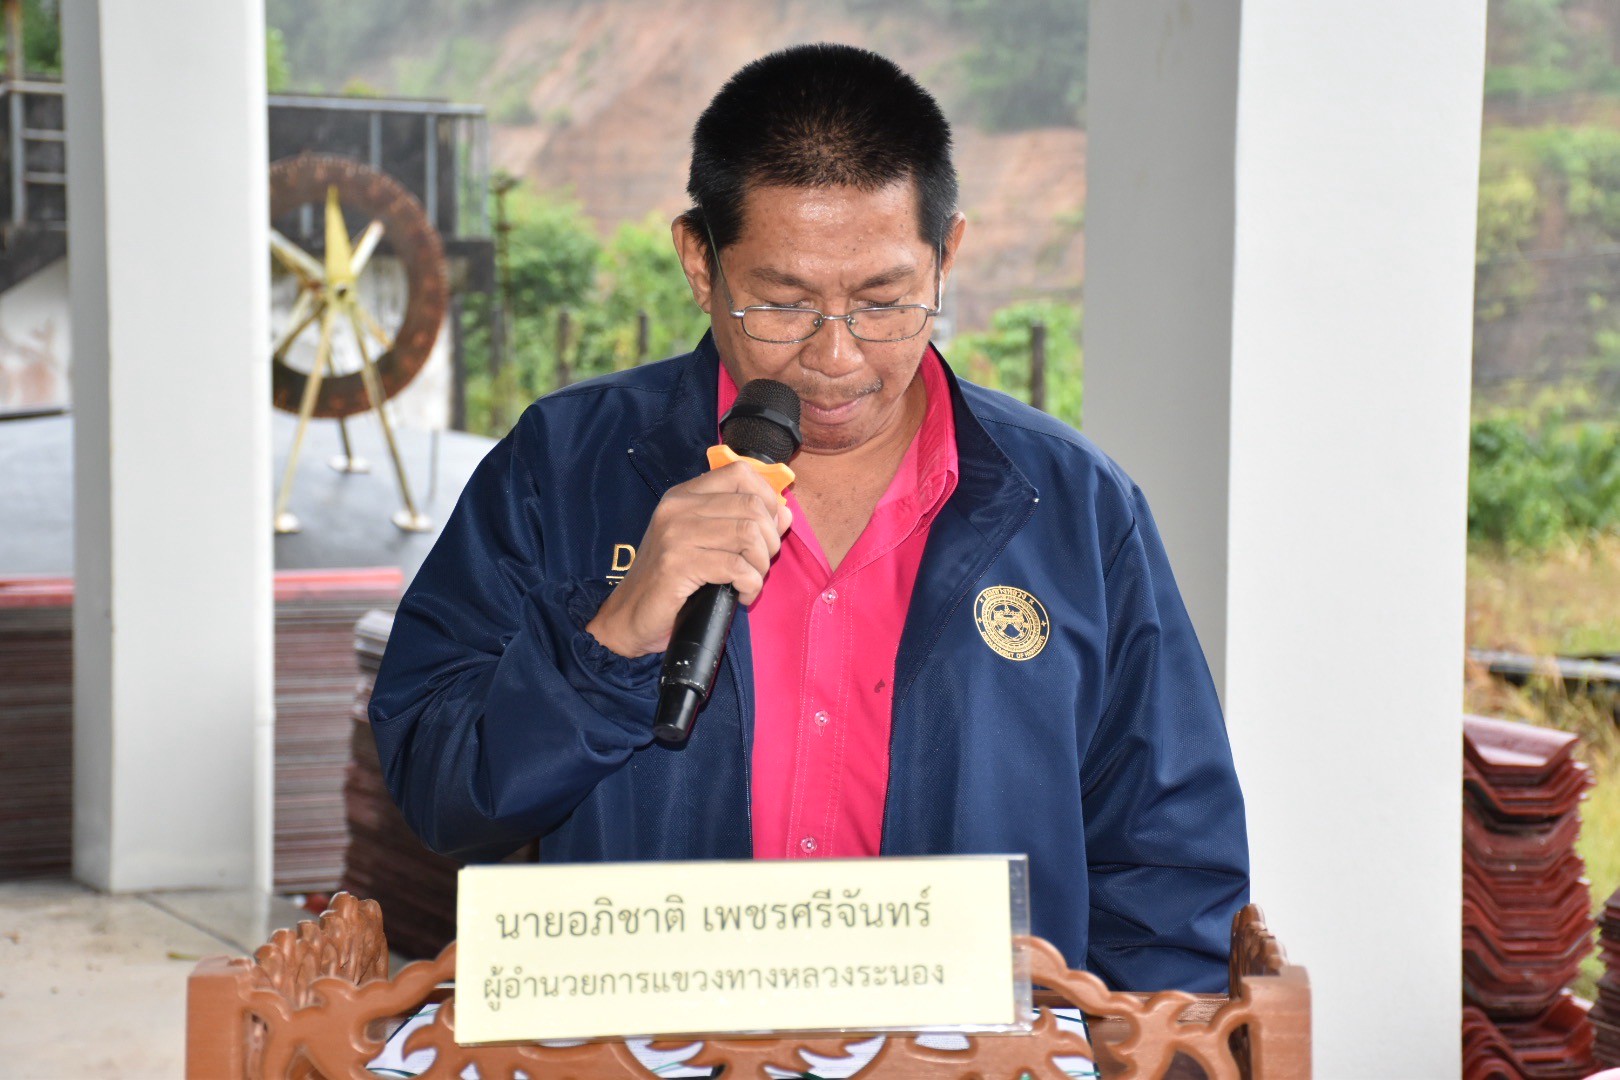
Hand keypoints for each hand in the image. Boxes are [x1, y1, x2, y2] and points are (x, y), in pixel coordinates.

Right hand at [586, 461, 791, 657]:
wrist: (629, 616)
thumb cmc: (671, 581)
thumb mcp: (706, 543)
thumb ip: (742, 523)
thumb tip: (784, 512)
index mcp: (685, 495)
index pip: (740, 472)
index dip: (767, 498)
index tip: (768, 528)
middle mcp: (678, 507)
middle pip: (751, 505)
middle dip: (769, 539)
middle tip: (759, 563)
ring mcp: (675, 534)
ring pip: (748, 534)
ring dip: (760, 565)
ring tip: (750, 580)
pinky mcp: (677, 564)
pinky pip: (736, 568)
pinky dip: (750, 585)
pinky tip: (741, 595)